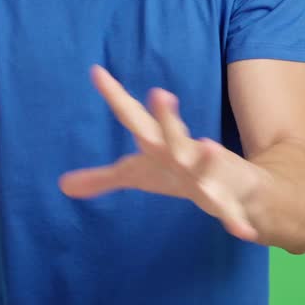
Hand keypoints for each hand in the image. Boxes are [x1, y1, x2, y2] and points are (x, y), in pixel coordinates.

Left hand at [58, 65, 263, 241]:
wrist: (235, 185)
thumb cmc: (178, 173)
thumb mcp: (137, 174)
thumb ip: (102, 178)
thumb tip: (62, 185)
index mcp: (158, 144)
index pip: (132, 117)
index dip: (114, 95)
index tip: (95, 71)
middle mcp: (183, 152)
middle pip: (171, 133)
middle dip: (167, 116)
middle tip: (160, 93)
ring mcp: (207, 173)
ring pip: (206, 165)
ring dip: (208, 157)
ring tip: (210, 146)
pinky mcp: (227, 198)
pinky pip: (230, 211)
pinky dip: (236, 220)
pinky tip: (241, 233)